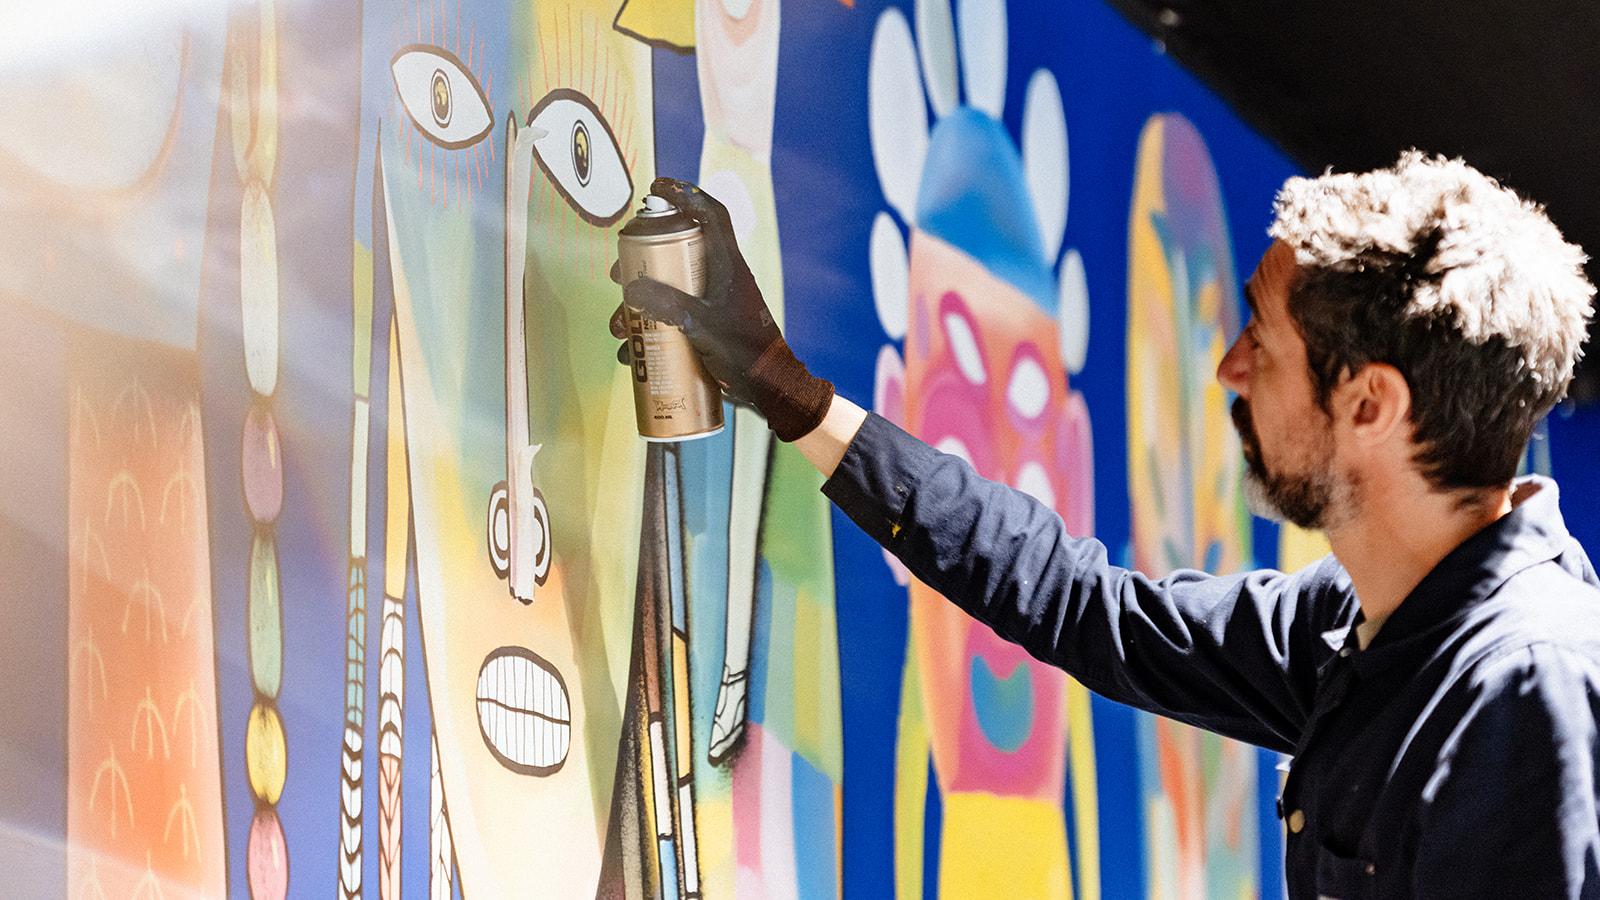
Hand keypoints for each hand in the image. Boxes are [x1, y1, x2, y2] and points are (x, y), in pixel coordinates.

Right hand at [608, 177, 833, 441]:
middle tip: (618, 275)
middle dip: (640, 262)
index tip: (655, 188)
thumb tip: (630, 290)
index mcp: (727, 266)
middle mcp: (718, 280)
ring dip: (636, 307)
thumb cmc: (746, 354)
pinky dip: (647, 335)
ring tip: (619, 328)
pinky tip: (630, 355)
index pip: (710, 215)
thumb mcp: (703, 326)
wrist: (769, 391)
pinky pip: (668, 323)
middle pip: (675, 254)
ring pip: (665, 292)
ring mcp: (710, 305)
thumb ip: (668, 305)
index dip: (685, 194)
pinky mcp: (703, 330)